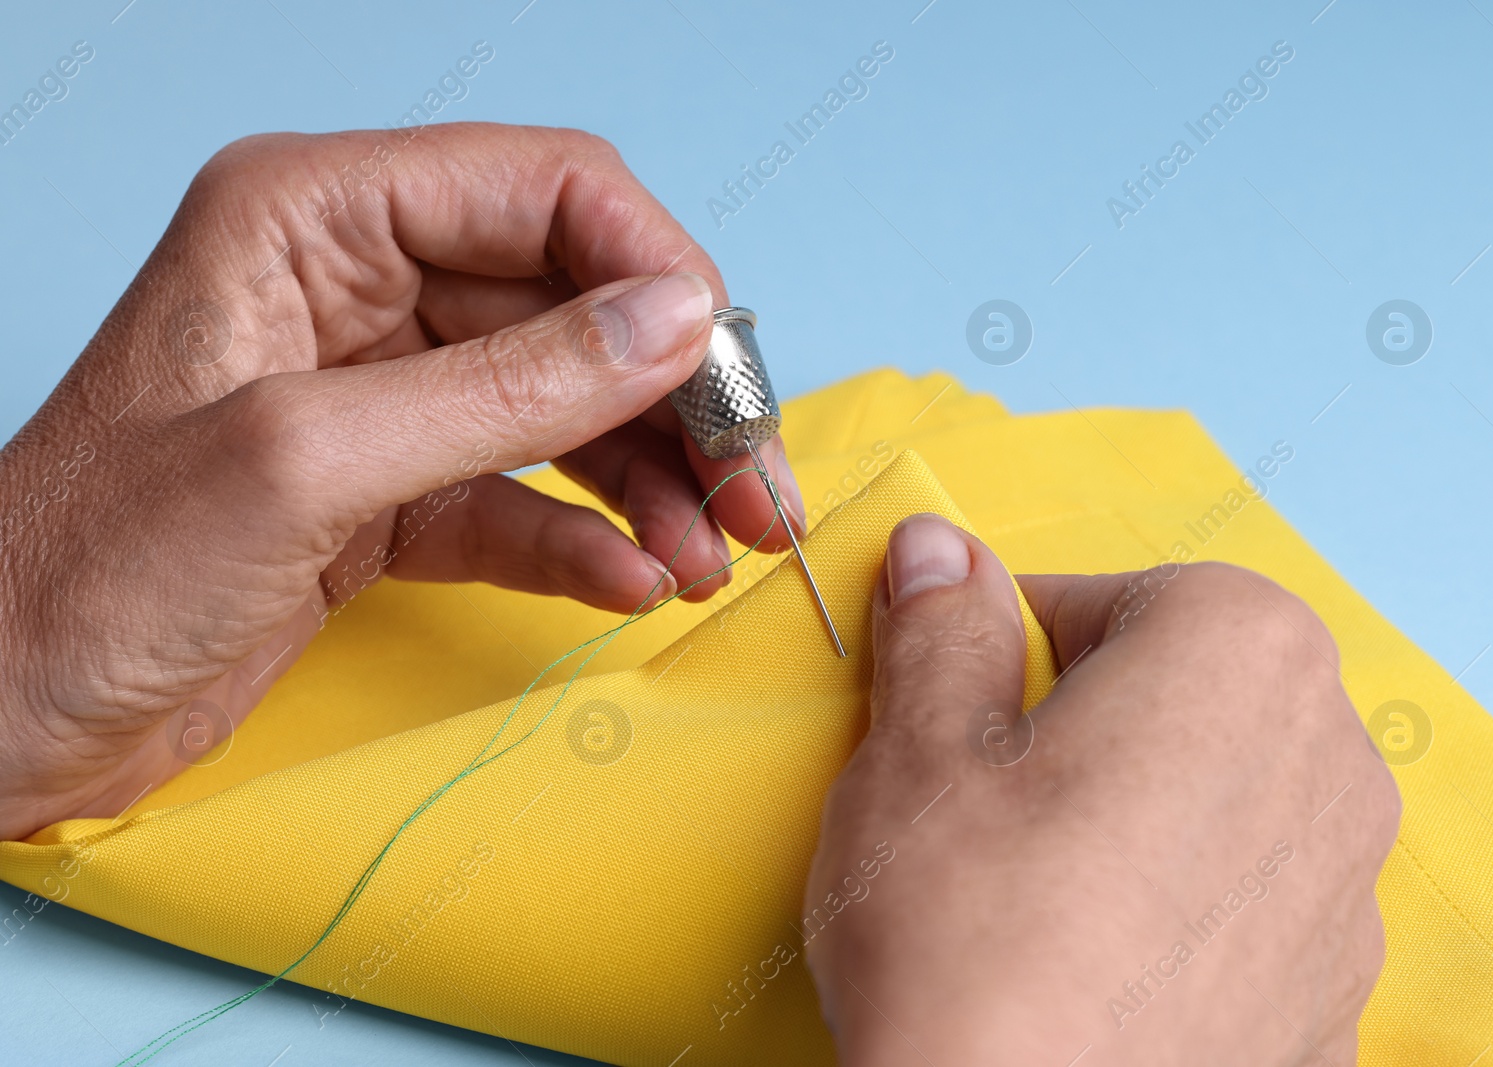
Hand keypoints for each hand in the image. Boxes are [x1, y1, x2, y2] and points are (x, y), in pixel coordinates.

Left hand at [0, 123, 805, 840]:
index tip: (720, 366)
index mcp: (310, 217)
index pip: (541, 190)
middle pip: (574, 307)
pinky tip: (631, 582)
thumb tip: (671, 326)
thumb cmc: (79, 573)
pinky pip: (522, 498)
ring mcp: (377, 398)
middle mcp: (354, 290)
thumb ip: (507, 388)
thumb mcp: (308, 460)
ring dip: (651, 482)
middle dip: (674, 399)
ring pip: (564, 410)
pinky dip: (586, 540)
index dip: (652, 269)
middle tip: (749, 485)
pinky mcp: (387, 497)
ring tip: (711, 554)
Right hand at [804, 514, 1398, 1064]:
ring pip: (1214, 800)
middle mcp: (1330, 759)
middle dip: (1080, 724)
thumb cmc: (974, 942)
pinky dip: (1173, 914)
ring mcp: (1345, 892)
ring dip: (1131, 817)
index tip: (957, 706)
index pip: (1110, 596)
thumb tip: (941, 552)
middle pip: (1176, 694)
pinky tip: (1091, 965)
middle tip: (985, 799)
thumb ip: (940, 627)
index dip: (1012, 647)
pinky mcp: (1331, 999)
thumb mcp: (918, 751)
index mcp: (1239, 653)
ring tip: (1031, 893)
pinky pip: (1242, 909)